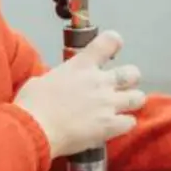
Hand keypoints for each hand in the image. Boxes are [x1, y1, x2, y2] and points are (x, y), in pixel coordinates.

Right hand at [13, 30, 146, 158]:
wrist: (35, 129)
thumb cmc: (32, 103)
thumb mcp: (43, 80)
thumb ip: (60, 78)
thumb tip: (60, 83)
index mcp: (82, 65)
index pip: (109, 42)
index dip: (114, 43)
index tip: (112, 49)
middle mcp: (100, 81)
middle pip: (132, 73)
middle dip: (129, 79)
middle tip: (120, 87)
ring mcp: (109, 103)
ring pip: (138, 97)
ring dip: (131, 101)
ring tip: (122, 108)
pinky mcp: (111, 125)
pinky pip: (131, 122)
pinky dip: (125, 124)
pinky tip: (115, 127)